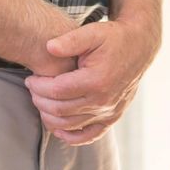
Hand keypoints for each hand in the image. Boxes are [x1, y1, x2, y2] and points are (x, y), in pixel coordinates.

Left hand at [23, 16, 158, 144]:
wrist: (139, 48)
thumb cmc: (113, 38)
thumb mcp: (93, 32)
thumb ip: (70, 40)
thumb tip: (48, 47)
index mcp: (96, 80)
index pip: (57, 91)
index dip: (39, 87)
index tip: (31, 79)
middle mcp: (103, 100)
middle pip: (60, 110)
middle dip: (40, 100)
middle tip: (32, 89)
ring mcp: (109, 112)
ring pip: (70, 125)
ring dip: (50, 116)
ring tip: (41, 102)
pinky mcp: (113, 117)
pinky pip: (89, 135)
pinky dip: (71, 136)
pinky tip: (57, 128)